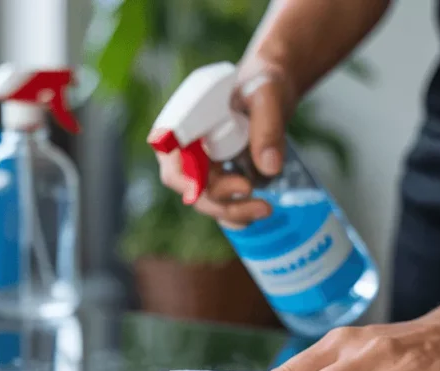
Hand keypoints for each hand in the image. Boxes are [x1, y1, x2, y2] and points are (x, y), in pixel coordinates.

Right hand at [156, 59, 296, 227]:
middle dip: (219, 199)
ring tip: (264, 208)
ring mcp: (200, 169)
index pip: (169, 155)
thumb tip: (269, 168)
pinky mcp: (216, 181)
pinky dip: (236, 215)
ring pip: (206, 201)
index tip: (201, 189)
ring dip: (232, 211)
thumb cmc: (261, 86)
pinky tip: (257, 213)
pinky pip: (219, 205)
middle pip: (189, 186)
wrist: (269, 94)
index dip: (183, 177)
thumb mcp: (268, 96)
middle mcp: (184, 150)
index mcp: (181, 123)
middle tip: (251, 191)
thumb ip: (268, 126)